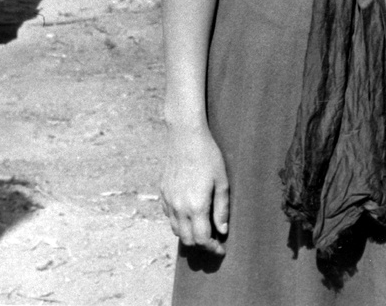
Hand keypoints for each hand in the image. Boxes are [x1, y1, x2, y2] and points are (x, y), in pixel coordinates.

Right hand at [161, 126, 229, 254]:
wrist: (185, 136)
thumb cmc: (208, 156)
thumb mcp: (222, 181)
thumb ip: (222, 209)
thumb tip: (222, 231)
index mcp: (196, 206)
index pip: (202, 239)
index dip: (213, 248)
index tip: (221, 248)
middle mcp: (179, 207)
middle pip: (188, 240)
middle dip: (201, 244)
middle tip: (213, 239)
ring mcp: (168, 200)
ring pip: (176, 230)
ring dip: (189, 233)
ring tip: (202, 226)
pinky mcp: (163, 192)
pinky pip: (169, 216)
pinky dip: (179, 221)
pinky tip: (190, 212)